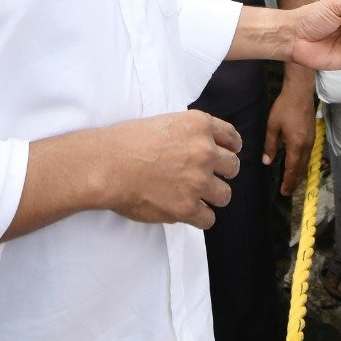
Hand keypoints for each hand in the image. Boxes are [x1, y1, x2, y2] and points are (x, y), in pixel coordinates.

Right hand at [102, 110, 240, 229]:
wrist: (107, 165)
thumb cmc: (127, 142)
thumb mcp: (168, 122)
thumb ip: (191, 134)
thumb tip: (204, 146)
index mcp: (201, 126)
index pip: (232, 138)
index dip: (230, 148)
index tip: (226, 155)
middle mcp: (205, 152)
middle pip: (233, 167)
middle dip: (222, 173)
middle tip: (207, 178)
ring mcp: (198, 181)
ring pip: (225, 195)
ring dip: (213, 197)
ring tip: (197, 197)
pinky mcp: (187, 207)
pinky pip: (208, 219)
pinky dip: (200, 218)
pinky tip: (188, 213)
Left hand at [263, 82, 315, 194]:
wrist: (300, 92)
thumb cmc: (285, 107)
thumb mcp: (273, 127)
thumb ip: (270, 146)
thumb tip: (267, 162)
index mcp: (296, 145)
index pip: (292, 169)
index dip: (288, 181)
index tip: (283, 191)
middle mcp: (307, 145)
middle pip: (302, 168)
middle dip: (295, 181)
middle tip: (287, 191)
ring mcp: (311, 140)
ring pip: (306, 162)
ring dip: (299, 174)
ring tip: (293, 182)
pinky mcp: (312, 135)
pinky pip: (308, 155)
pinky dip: (303, 164)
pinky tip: (298, 165)